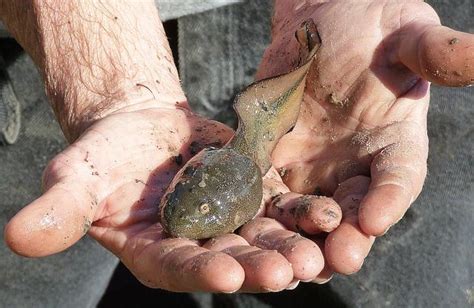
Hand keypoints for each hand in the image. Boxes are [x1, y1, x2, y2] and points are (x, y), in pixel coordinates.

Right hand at [4, 102, 328, 291]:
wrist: (144, 130)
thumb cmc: (107, 155)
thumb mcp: (78, 177)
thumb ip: (61, 209)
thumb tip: (20, 238)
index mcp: (156, 252)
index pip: (178, 267)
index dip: (200, 273)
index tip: (226, 276)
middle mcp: (200, 246)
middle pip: (231, 260)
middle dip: (259, 265)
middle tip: (288, 271)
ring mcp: (232, 222)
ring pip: (265, 238)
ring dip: (292, 245)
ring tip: (318, 250)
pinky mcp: (255, 194)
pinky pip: (283, 205)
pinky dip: (304, 211)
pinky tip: (329, 215)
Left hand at [256, 0, 473, 274]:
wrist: (318, 24)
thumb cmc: (370, 27)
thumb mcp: (405, 33)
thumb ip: (432, 52)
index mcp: (394, 142)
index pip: (398, 177)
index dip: (389, 199)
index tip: (376, 219)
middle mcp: (353, 165)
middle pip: (350, 209)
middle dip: (344, 236)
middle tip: (337, 259)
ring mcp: (310, 167)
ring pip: (304, 213)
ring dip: (299, 238)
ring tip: (294, 261)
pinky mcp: (271, 161)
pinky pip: (262, 192)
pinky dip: (256, 212)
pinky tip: (248, 230)